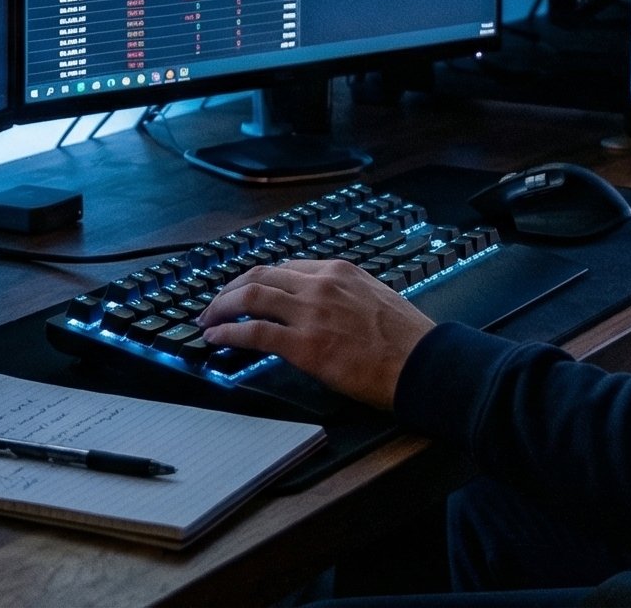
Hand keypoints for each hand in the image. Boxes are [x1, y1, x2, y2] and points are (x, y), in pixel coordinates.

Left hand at [196, 259, 434, 408]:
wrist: (423, 363)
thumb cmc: (407, 339)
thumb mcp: (374, 298)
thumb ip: (342, 296)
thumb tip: (320, 309)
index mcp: (338, 271)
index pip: (284, 268)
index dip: (258, 280)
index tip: (245, 291)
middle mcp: (320, 285)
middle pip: (259, 276)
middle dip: (230, 289)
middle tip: (215, 304)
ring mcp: (311, 313)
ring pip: (250, 297)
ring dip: (221, 308)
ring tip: (208, 320)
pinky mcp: (305, 345)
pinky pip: (255, 333)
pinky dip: (229, 333)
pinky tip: (217, 339)